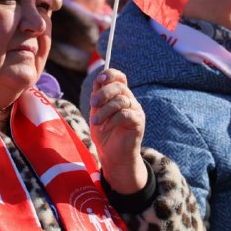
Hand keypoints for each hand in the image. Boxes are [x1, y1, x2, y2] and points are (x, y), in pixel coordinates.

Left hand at [89, 69, 147, 194]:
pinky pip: (124, 115)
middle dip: (103, 93)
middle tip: (93, 104)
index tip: (99, 80)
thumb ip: (98, 97)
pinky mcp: (138, 122)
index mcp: (120, 96)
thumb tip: (97, 79)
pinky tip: (104, 128)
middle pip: (119, 87)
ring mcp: (136, 111)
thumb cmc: (104, 135)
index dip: (110, 74)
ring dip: (104, 111)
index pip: (120, 77)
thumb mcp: (97, 113)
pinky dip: (111, 121)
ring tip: (95, 122)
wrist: (112, 156)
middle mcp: (130, 100)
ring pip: (121, 101)